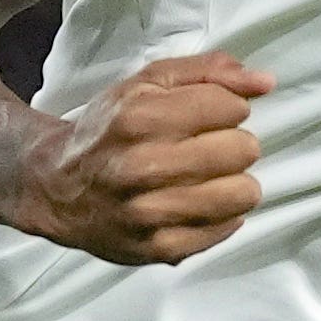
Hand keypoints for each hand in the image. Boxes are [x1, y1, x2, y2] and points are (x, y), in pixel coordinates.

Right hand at [8, 52, 274, 265]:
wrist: (56, 187)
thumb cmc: (109, 128)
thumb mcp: (148, 83)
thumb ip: (208, 72)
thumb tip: (265, 82)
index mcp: (139, 116)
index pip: (230, 107)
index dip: (230, 107)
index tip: (212, 114)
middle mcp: (142, 166)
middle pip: (242, 149)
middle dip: (234, 143)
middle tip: (209, 147)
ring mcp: (149, 213)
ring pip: (242, 193)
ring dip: (235, 181)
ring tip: (210, 176)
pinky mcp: (158, 249)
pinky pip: (225, 229)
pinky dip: (222, 214)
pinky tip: (198, 202)